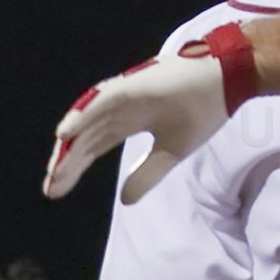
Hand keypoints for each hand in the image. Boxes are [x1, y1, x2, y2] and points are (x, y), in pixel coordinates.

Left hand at [41, 42, 231, 203]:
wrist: (229, 78)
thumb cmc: (203, 108)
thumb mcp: (172, 153)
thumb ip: (147, 175)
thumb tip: (124, 200)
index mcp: (129, 121)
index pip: (93, 147)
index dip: (75, 168)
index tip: (57, 191)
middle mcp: (120, 108)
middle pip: (85, 138)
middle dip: (67, 163)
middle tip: (50, 189)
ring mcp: (124, 95)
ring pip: (88, 122)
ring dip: (70, 146)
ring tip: (53, 170)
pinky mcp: (132, 85)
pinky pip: (101, 102)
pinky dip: (83, 116)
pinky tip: (65, 135)